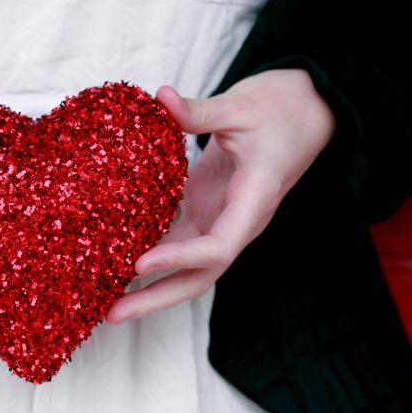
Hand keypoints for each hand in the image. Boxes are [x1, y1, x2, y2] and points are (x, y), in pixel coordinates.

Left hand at [106, 69, 335, 323]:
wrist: (307, 111)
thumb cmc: (282, 108)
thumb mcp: (242, 105)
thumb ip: (201, 111)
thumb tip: (161, 97)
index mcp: (255, 201)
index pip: (219, 246)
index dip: (180, 259)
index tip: (140, 264)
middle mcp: (238, 221)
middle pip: (200, 275)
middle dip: (156, 298)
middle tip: (111, 314)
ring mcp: (222, 219)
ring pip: (186, 265)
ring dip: (147, 285)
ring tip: (104, 299)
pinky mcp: (207, 209)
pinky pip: (176, 240)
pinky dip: (147, 251)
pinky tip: (112, 260)